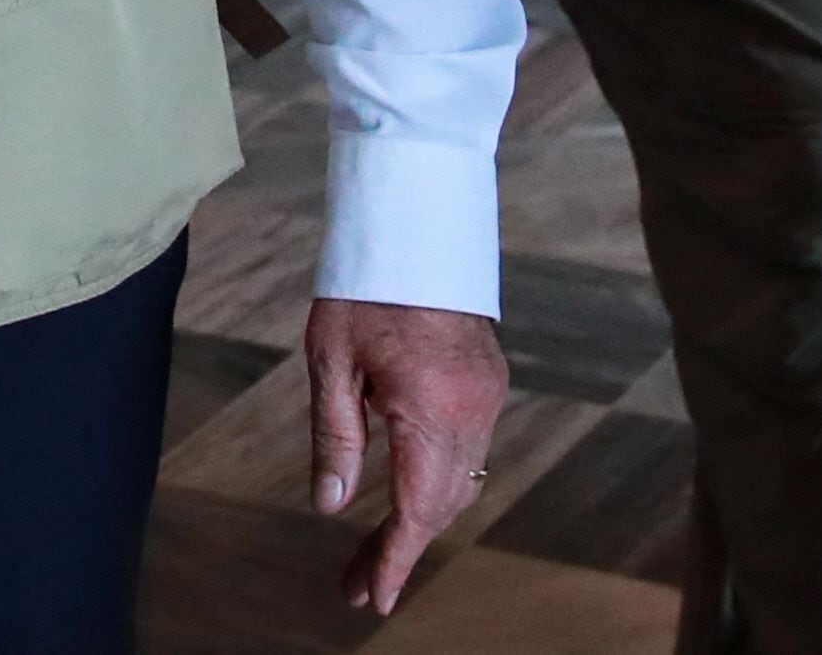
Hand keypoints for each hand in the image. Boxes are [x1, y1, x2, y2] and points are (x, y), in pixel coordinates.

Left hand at [304, 296, 505, 614]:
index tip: (372, 598)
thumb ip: (336, 436)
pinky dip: (440, 482)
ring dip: (422, 519)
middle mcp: (472, 408)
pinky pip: (470, 449)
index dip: (395, 560)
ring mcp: (488, 394)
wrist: (416, 224)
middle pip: (443, 504)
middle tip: (355, 584)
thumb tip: (331, 505)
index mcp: (431, 405)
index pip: (418, 507)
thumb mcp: (332, 360)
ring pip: (462, 480)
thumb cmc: (365, 286)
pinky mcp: (489, 381)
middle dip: (401, 549)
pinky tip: (405, 492)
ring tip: (374, 550)